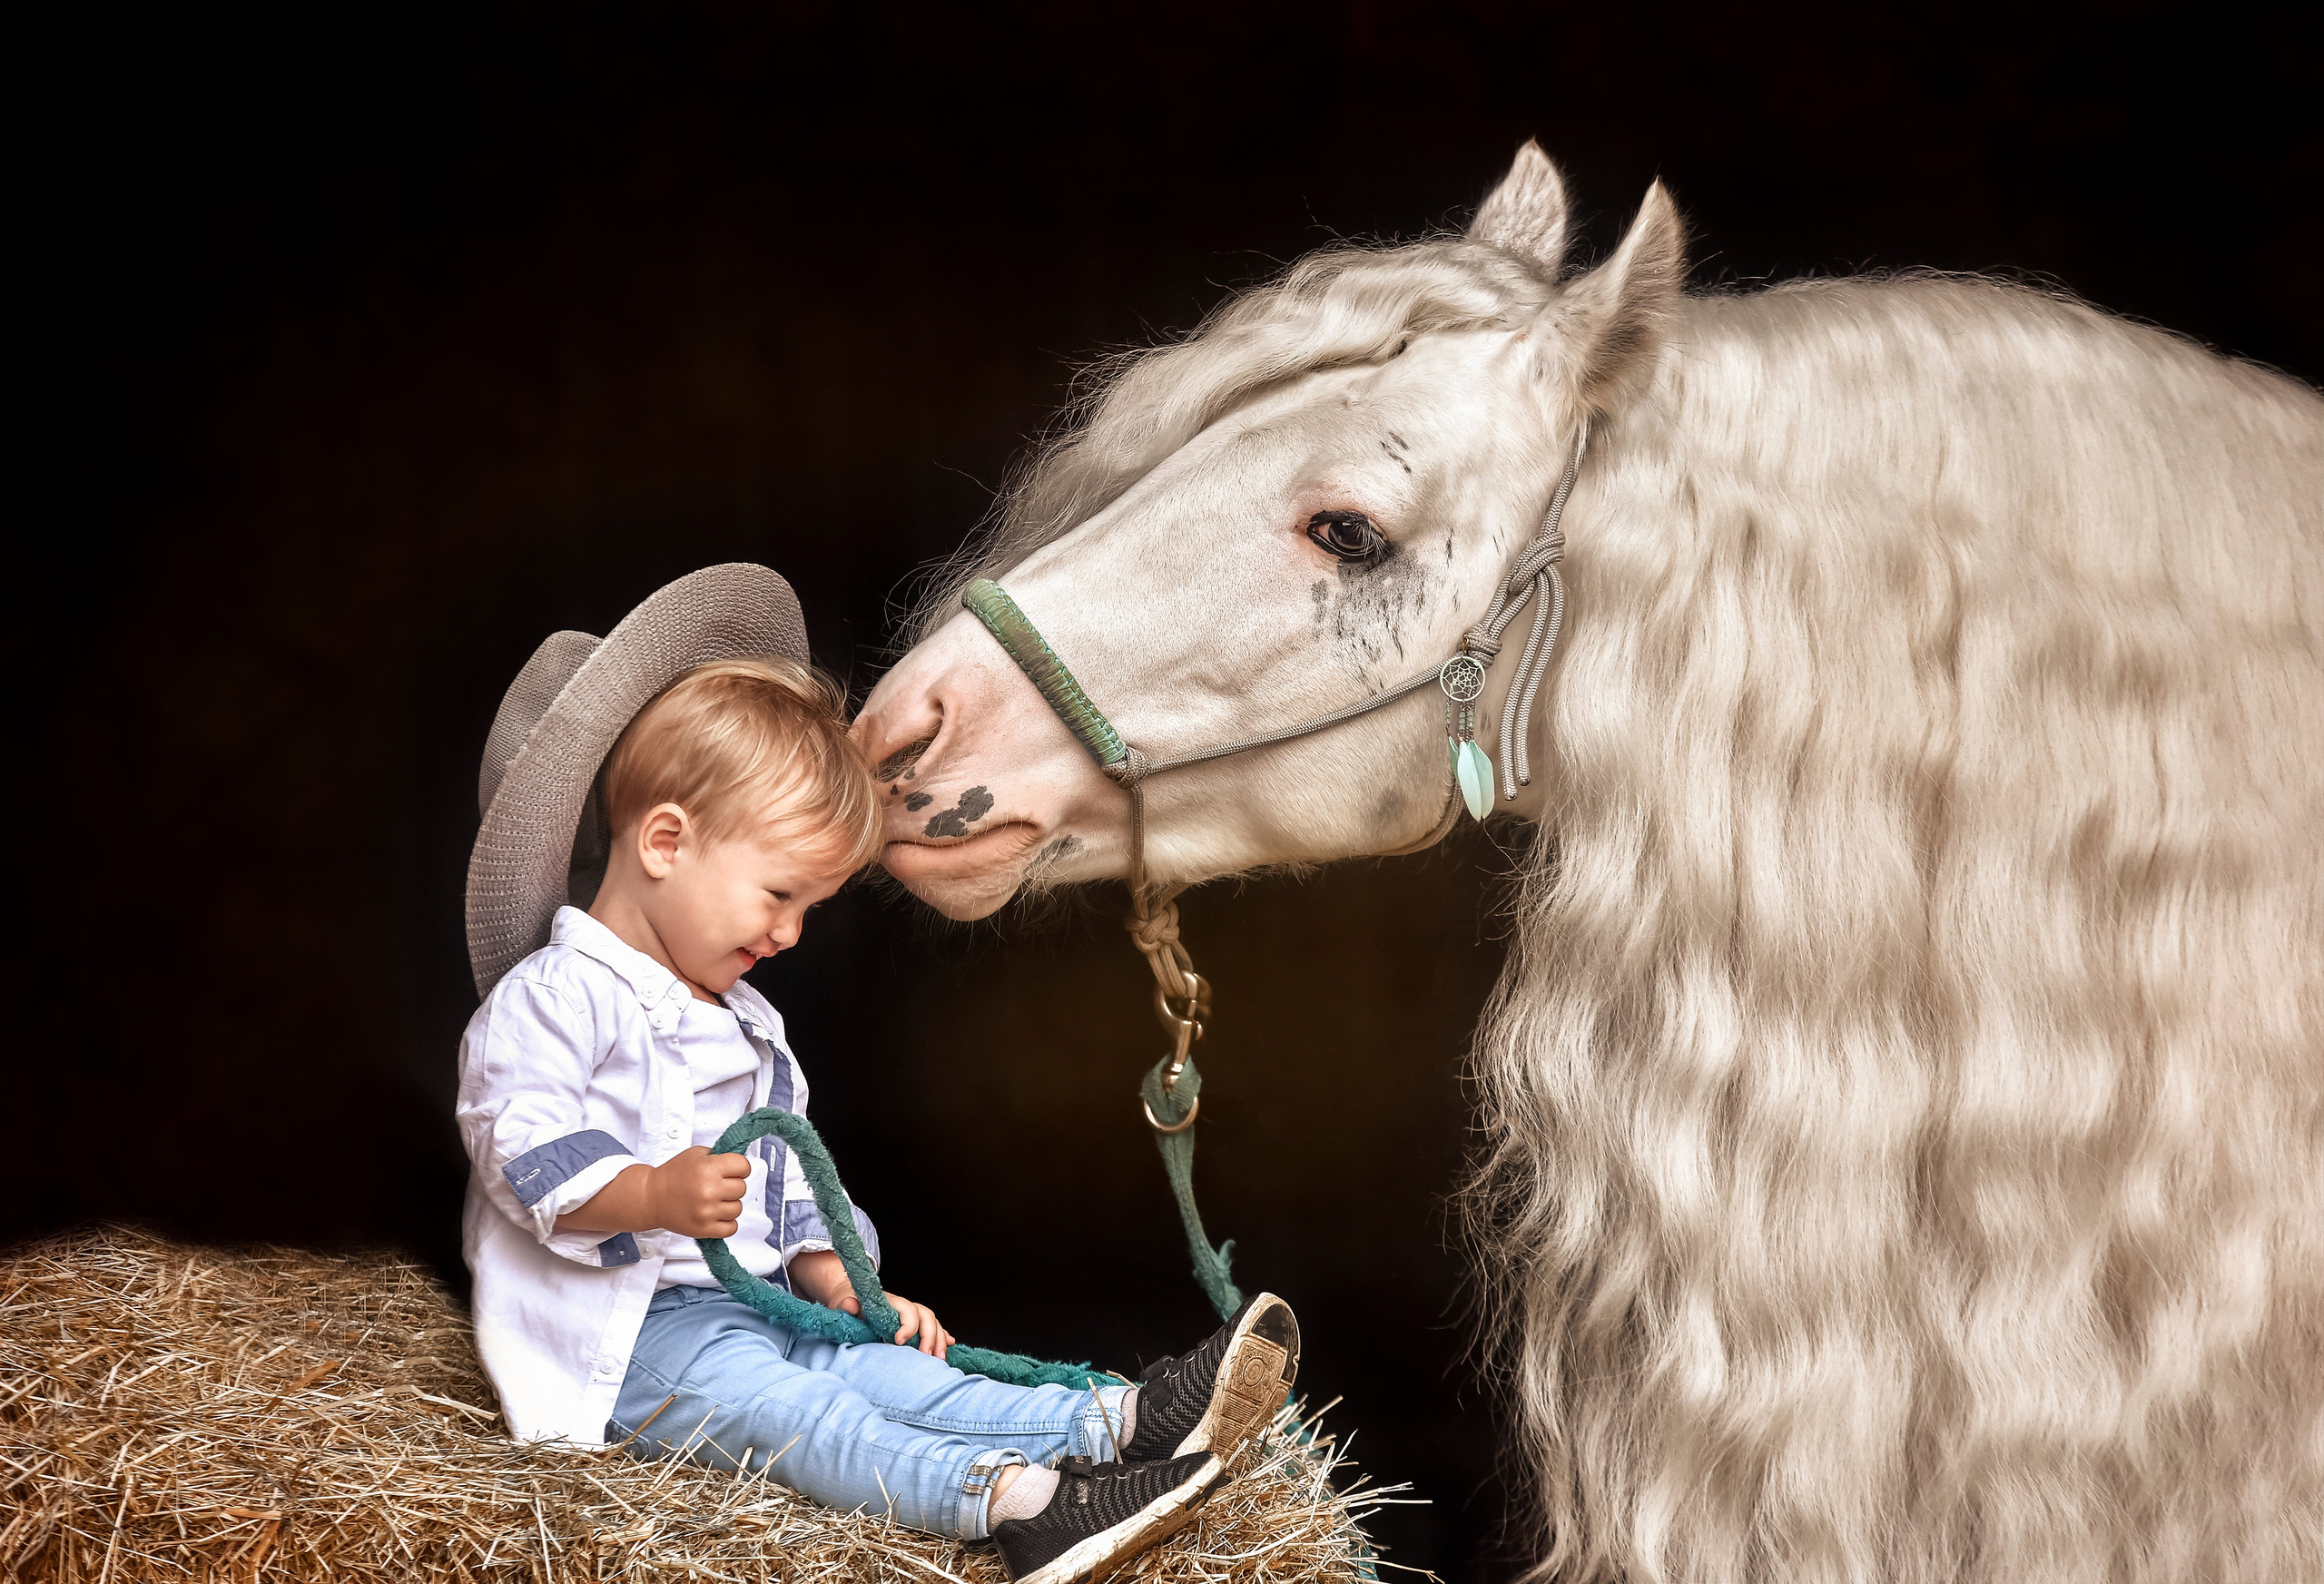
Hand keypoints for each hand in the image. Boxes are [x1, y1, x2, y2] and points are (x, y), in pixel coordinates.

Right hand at [646, 1146, 750, 1237]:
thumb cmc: (672, 1175)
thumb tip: (740, 1164)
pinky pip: (731, 1228)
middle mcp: (709, 1190)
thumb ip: (719, 1156)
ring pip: (738, 1208)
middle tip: (718, 1186)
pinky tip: (716, 1214)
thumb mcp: (696, 1154)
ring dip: (729, 1204)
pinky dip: (727, 1222)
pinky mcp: (704, 1229)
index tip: (733, 1171)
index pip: (744, 1167)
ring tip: (714, 1200)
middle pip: (742, 1188)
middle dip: (732, 1185)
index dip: (739, 1168)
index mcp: (708, 1168)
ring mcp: (707, 1211)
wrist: (651, 1197)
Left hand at [789, 1251, 954, 1357]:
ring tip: (940, 1359)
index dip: (908, 1326)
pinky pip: (933, 1327)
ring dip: (939, 1340)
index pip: (908, 1310)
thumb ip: (846, 1304)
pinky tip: (949, 1344)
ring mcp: (910, 1315)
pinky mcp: (913, 1324)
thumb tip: (851, 1304)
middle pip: (926, 1316)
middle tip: (927, 1356)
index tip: (899, 1342)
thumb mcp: (842, 1302)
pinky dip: (942, 1335)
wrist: (851, 1296)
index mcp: (890, 1302)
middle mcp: (904, 1307)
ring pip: (933, 1322)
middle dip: (930, 1336)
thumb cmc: (848, 1301)